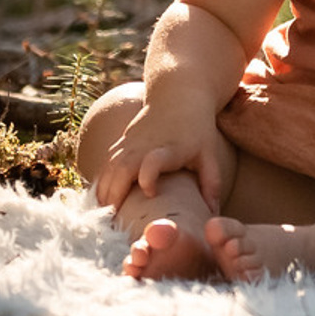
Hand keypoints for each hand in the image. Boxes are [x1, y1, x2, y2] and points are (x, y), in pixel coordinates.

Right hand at [92, 96, 226, 215]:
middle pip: (122, 169)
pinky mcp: (122, 141)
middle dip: (115, 196)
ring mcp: (131, 142)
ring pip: (109, 168)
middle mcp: (146, 145)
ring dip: (104, 192)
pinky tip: (101, 201)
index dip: (148, 177)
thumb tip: (213, 217)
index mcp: (170, 148)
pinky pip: (106, 164)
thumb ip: (211, 185)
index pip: (154, 161)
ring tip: (104, 217)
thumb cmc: (197, 127)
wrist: (178, 92)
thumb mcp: (209, 154)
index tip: (149, 192)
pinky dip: (101, 182)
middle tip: (114, 223)